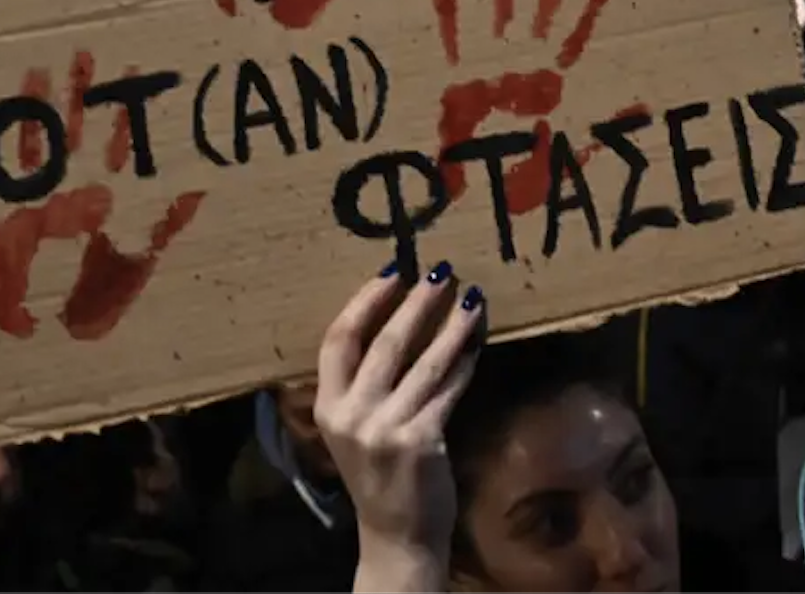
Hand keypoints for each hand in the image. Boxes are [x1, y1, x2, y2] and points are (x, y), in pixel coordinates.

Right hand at [314, 264, 486, 591]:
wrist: (395, 534)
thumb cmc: (378, 474)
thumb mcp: (354, 428)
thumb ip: (363, 384)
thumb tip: (398, 317)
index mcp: (327, 407)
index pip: (338, 340)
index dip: (365, 301)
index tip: (393, 271)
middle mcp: (351, 416)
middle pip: (385, 343)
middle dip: (417, 302)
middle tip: (441, 272)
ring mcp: (386, 429)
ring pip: (425, 361)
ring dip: (452, 325)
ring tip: (472, 297)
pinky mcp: (422, 441)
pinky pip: (449, 389)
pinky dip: (466, 361)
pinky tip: (478, 342)